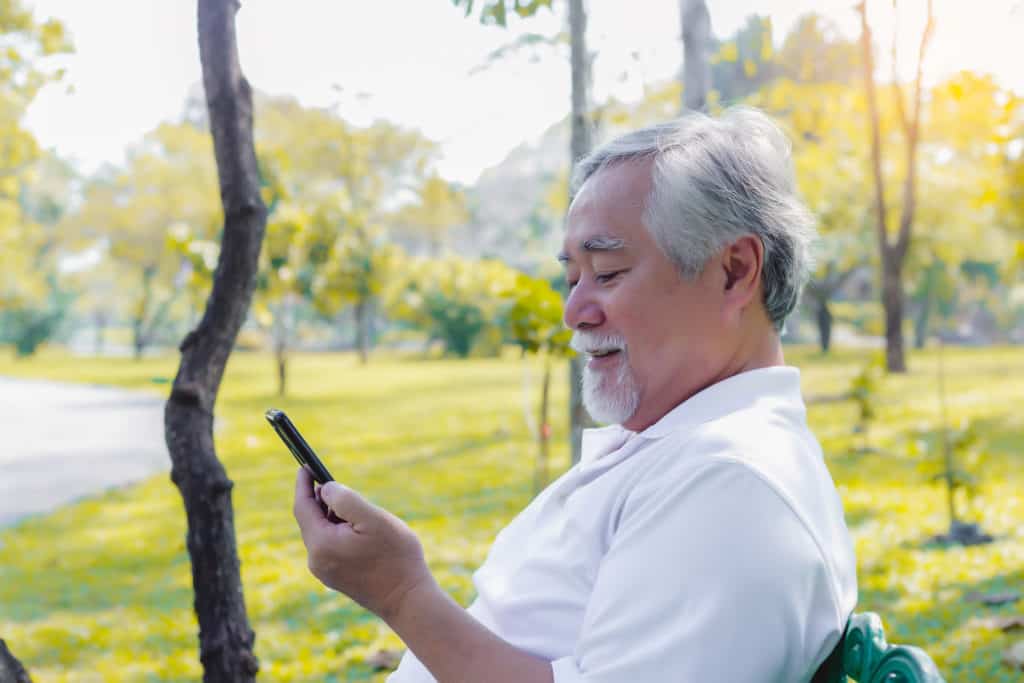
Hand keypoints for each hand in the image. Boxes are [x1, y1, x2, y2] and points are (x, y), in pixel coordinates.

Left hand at [293, 467, 432, 619]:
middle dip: (321, 499)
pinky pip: (329, 545)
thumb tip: (325, 488)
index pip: (303, 506)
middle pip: (310, 519)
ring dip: (333, 515)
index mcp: (321, 544)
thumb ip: (345, 499)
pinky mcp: (335, 578)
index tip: (305, 465)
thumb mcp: (372, 518)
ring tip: (357, 509)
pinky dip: (338, 530)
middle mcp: (316, 560)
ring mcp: (325, 572)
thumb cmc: (395, 556)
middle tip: (336, 481)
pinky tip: (359, 529)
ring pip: (321, 532)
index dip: (303, 484)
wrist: (408, 600)